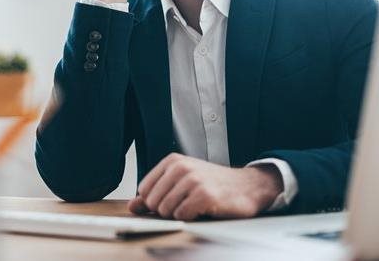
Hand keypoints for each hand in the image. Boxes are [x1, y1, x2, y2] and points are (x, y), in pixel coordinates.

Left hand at [127, 153, 282, 220]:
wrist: (245, 186)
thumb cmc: (211, 184)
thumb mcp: (181, 182)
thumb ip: (155, 193)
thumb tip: (133, 206)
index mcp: (172, 161)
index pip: (144, 189)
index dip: (153, 201)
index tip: (168, 200)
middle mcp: (181, 167)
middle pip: (153, 201)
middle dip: (165, 210)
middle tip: (184, 204)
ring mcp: (193, 180)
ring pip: (166, 210)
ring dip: (178, 214)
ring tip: (193, 206)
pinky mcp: (204, 196)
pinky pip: (182, 216)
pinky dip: (189, 218)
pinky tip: (201, 210)